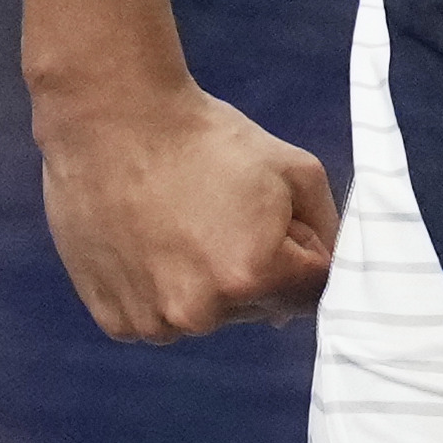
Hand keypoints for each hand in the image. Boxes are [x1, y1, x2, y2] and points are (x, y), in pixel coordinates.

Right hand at [37, 85, 340, 340]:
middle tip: (218, 212)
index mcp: (253, 276)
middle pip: (259, 307)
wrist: (113, 120)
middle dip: (255, 267)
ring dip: (206, 283)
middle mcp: (202, 312)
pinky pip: (161, 317)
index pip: (311, 292)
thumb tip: (326, 277)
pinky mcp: (116, 322)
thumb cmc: (206, 138)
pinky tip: (148, 240)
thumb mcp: (295, 170)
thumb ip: (329, 230)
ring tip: (179, 222)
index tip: (270, 215)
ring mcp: (154, 321)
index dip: (299, 248)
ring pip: (209, 314)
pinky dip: (161, 288)